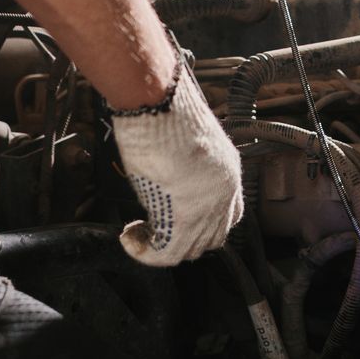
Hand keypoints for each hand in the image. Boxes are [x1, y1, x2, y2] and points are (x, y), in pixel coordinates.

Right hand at [110, 49, 243, 265]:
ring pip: (190, 249)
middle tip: (155, 232)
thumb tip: (167, 174)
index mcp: (229, 169)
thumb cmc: (167, 111)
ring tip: (138, 234)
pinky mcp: (185, 219)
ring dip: (162, 247)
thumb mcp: (184, 140)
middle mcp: (225, 192)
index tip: (179, 220)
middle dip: (183, 240)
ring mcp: (208, 207)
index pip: (229, 213)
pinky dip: (145, 252)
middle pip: (212, 237)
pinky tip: (130, 238)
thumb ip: (184, 164)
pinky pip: (166, 253)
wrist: (160, 106)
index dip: (204, 224)